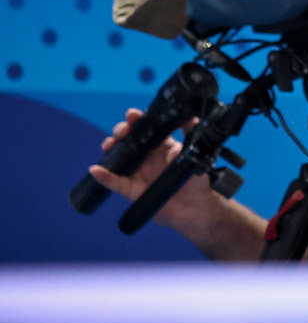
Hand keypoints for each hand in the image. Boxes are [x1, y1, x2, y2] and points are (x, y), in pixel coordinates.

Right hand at [86, 110, 219, 238]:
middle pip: (127, 139)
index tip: (132, 115)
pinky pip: (115, 183)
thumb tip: (188, 116)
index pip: (145, 128)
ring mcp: (137, 172)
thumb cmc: (196, 180)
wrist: (195, 208)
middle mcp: (146, 157)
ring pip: (117, 157)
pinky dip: (104, 177)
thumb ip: (191, 133)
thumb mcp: (195, 152)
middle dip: (121, 131)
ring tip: (110, 144)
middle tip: (124, 130)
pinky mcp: (131, 190)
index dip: (136, 120)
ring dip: (110, 148)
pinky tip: (97, 170)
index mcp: (161, 145)